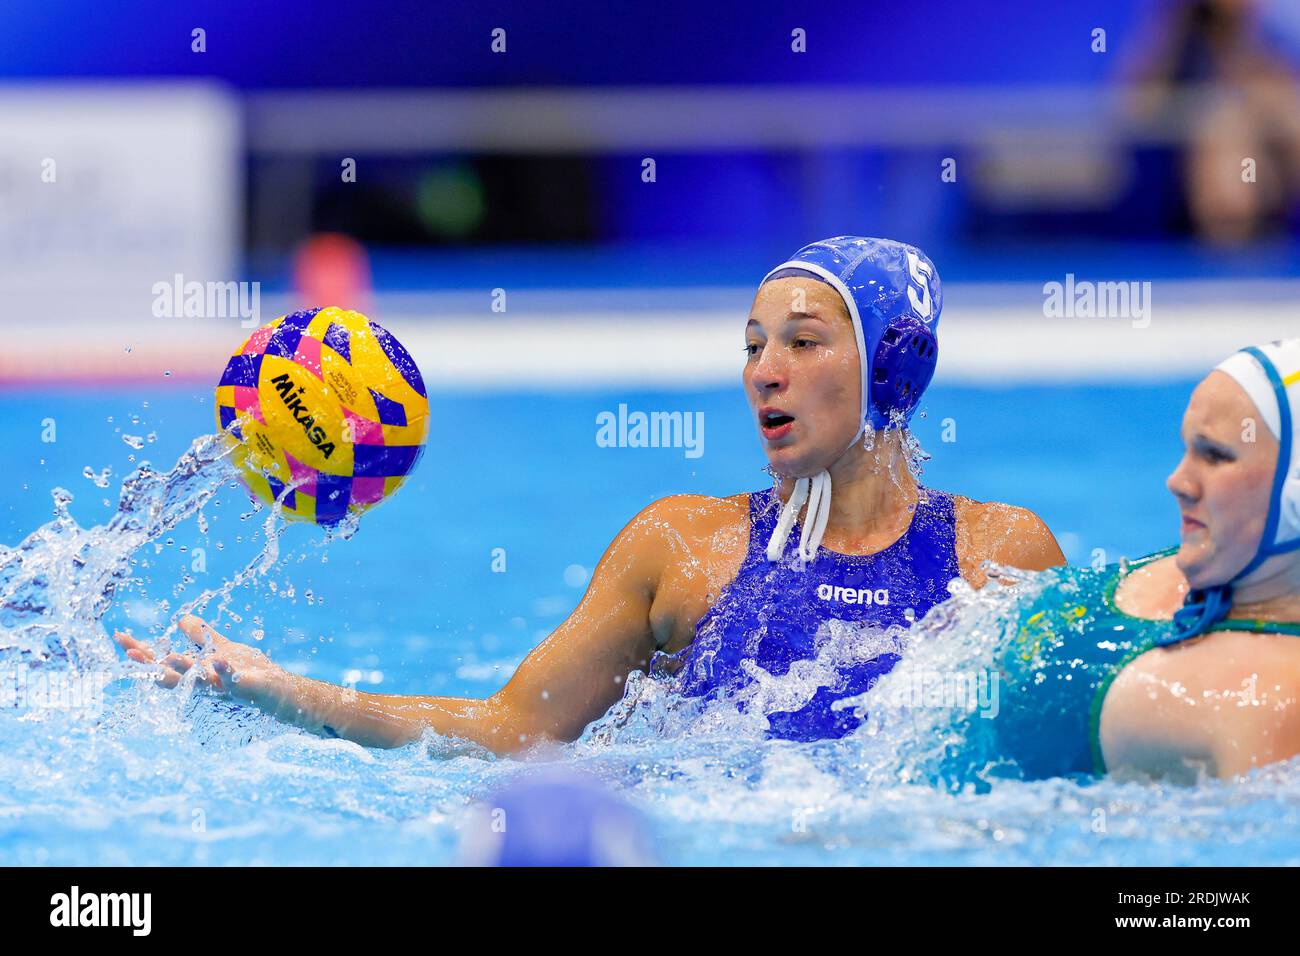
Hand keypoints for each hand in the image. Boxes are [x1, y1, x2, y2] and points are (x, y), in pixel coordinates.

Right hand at [114, 614, 282, 704]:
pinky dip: (224, 671)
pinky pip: (231, 680)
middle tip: (129, 655)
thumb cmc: (251, 671)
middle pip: (170, 676)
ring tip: (166, 657)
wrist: (279, 690)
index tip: (119, 637)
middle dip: (150, 666)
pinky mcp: (243, 688)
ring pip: (196, 683)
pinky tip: (217, 660)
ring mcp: (222, 688)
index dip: (142, 651)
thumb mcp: (222, 648)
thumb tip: (181, 619)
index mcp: (195, 671)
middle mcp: (203, 682)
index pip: (162, 661)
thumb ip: (202, 636)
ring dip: (181, 671)